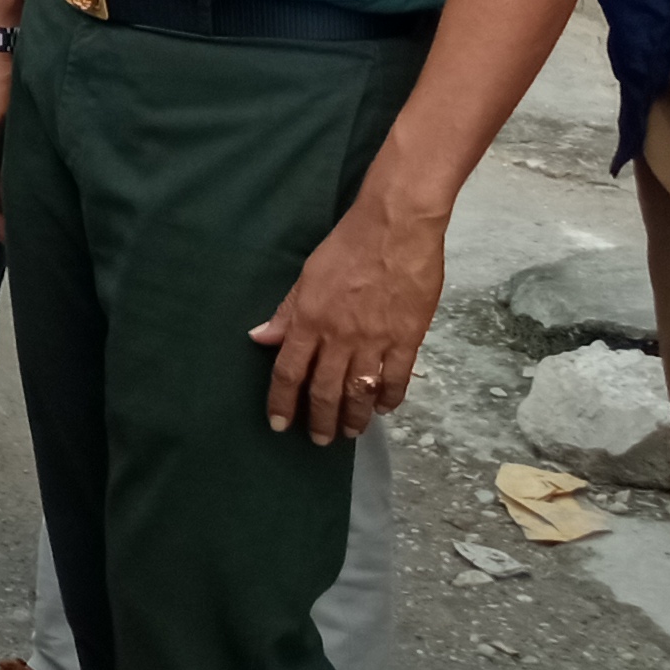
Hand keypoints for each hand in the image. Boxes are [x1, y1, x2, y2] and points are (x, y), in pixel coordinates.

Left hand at [250, 187, 445, 440]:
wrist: (396, 229)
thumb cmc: (347, 246)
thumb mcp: (307, 275)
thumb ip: (287, 311)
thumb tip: (260, 338)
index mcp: (310, 320)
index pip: (289, 371)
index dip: (282, 401)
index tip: (279, 423)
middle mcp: (340, 337)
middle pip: (324, 390)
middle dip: (319, 419)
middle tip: (318, 439)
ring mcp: (376, 341)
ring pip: (361, 392)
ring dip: (354, 417)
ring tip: (349, 432)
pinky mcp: (408, 339)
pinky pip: (397, 379)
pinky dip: (390, 398)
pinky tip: (385, 409)